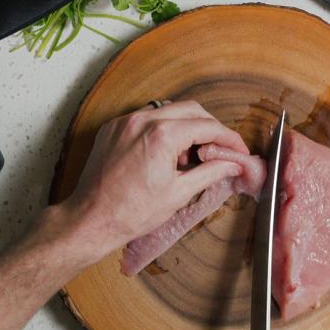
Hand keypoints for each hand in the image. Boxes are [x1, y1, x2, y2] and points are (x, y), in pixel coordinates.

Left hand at [58, 100, 248, 261]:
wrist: (91, 220)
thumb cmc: (131, 212)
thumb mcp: (179, 193)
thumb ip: (210, 172)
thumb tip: (232, 164)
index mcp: (161, 135)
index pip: (207, 126)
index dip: (229, 138)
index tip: (238, 149)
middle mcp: (141, 120)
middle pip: (191, 109)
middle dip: (210, 127)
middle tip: (220, 149)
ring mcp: (124, 122)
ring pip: (168, 110)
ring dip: (186, 126)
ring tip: (189, 156)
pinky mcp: (112, 128)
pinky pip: (146, 117)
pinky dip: (162, 128)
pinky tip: (165, 153)